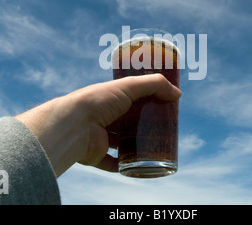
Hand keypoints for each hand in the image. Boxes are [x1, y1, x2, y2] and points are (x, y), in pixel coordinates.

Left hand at [15, 74, 181, 176]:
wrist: (74, 125)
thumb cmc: (98, 101)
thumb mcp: (129, 86)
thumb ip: (154, 85)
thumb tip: (177, 94)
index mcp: (108, 99)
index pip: (129, 99)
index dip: (145, 101)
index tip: (162, 106)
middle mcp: (103, 117)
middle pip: (127, 122)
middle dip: (143, 125)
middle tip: (163, 129)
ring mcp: (99, 137)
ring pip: (120, 143)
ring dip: (134, 146)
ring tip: (155, 147)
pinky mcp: (96, 156)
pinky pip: (111, 163)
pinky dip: (123, 166)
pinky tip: (138, 166)